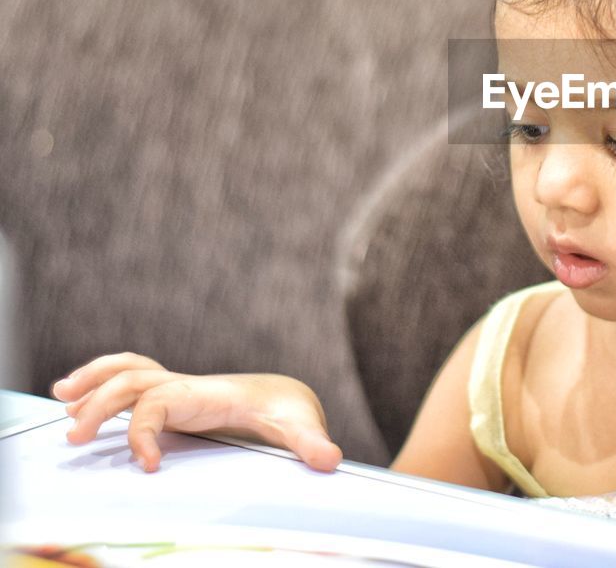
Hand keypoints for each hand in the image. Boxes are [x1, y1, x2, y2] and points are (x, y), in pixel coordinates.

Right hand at [51, 352, 342, 472]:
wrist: (286, 396)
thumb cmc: (288, 410)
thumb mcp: (300, 426)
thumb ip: (312, 443)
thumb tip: (331, 459)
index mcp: (207, 393)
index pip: (160, 403)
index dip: (146, 433)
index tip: (150, 467)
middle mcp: (187, 386)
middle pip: (133, 383)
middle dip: (101, 405)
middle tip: (75, 438)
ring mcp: (177, 389)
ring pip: (128, 373)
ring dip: (93, 383)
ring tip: (61, 400)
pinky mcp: (172, 398)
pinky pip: (132, 382)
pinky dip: (102, 382)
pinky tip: (78, 398)